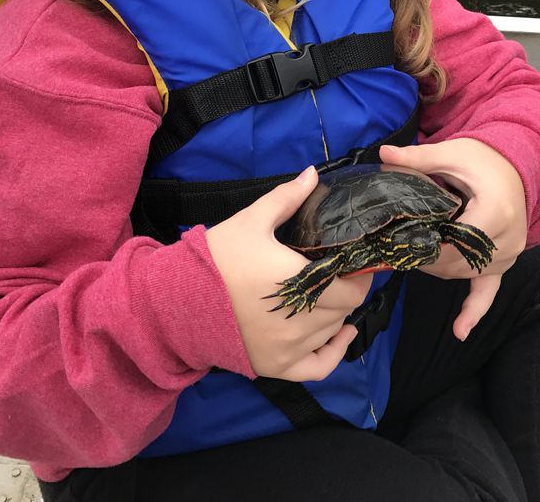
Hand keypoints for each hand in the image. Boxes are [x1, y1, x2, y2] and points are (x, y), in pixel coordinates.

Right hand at [206, 167, 372, 381]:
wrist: (179, 299)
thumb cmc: (219, 257)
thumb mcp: (252, 220)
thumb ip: (287, 198)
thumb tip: (313, 173)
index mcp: (299, 280)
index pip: (352, 286)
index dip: (360, 272)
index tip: (355, 259)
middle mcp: (300, 319)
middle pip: (345, 307)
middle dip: (348, 287)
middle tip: (340, 270)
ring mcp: (290, 347)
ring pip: (333, 330)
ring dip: (336, 311)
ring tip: (329, 291)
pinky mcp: (277, 366)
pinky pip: (321, 367)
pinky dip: (335, 351)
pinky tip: (342, 333)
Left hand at [379, 139, 527, 340]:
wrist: (516, 165)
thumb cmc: (483, 158)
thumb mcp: (451, 154)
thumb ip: (417, 159)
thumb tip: (383, 156)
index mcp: (496, 212)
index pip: (457, 241)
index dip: (428, 245)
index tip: (402, 241)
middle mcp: (509, 239)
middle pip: (458, 262)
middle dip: (427, 257)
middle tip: (399, 247)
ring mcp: (509, 254)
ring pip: (465, 274)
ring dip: (439, 268)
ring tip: (413, 258)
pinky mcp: (505, 262)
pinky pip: (489, 291)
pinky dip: (474, 311)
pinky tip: (459, 331)